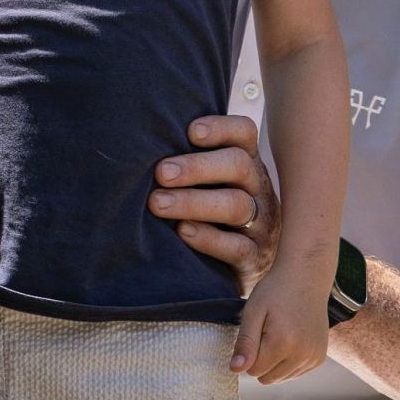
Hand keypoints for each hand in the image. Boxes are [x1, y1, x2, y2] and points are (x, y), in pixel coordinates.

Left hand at [151, 115, 279, 292]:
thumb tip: (138, 145)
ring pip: (237, 205)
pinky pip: (238, 248)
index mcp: (245, 163)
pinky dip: (209, 239)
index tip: (190, 132)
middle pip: (238, 165)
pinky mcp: (255, 259)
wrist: (234, 271)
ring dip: (194, 202)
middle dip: (197, 167)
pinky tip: (182, 232)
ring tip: (158, 203)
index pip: (243, 133)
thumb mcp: (205, 184)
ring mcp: (261, 225)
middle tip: (161, 173)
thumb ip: (183, 163)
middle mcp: (257, 188)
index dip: (221, 127)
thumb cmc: (208, 215)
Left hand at [230, 268, 329, 383]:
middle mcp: (302, 354)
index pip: (253, 370)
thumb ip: (245, 343)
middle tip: (266, 332)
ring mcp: (314, 357)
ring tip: (279, 334)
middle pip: (267, 378)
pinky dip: (288, 361)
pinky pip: (295, 372)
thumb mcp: (253, 312)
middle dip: (261, 360)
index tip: (256, 332)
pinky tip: (290, 339)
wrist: (306, 278)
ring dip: (275, 362)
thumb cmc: (275, 292)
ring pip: (281, 378)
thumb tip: (235, 370)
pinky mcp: (320, 358)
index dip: (249, 353)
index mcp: (282, 343)